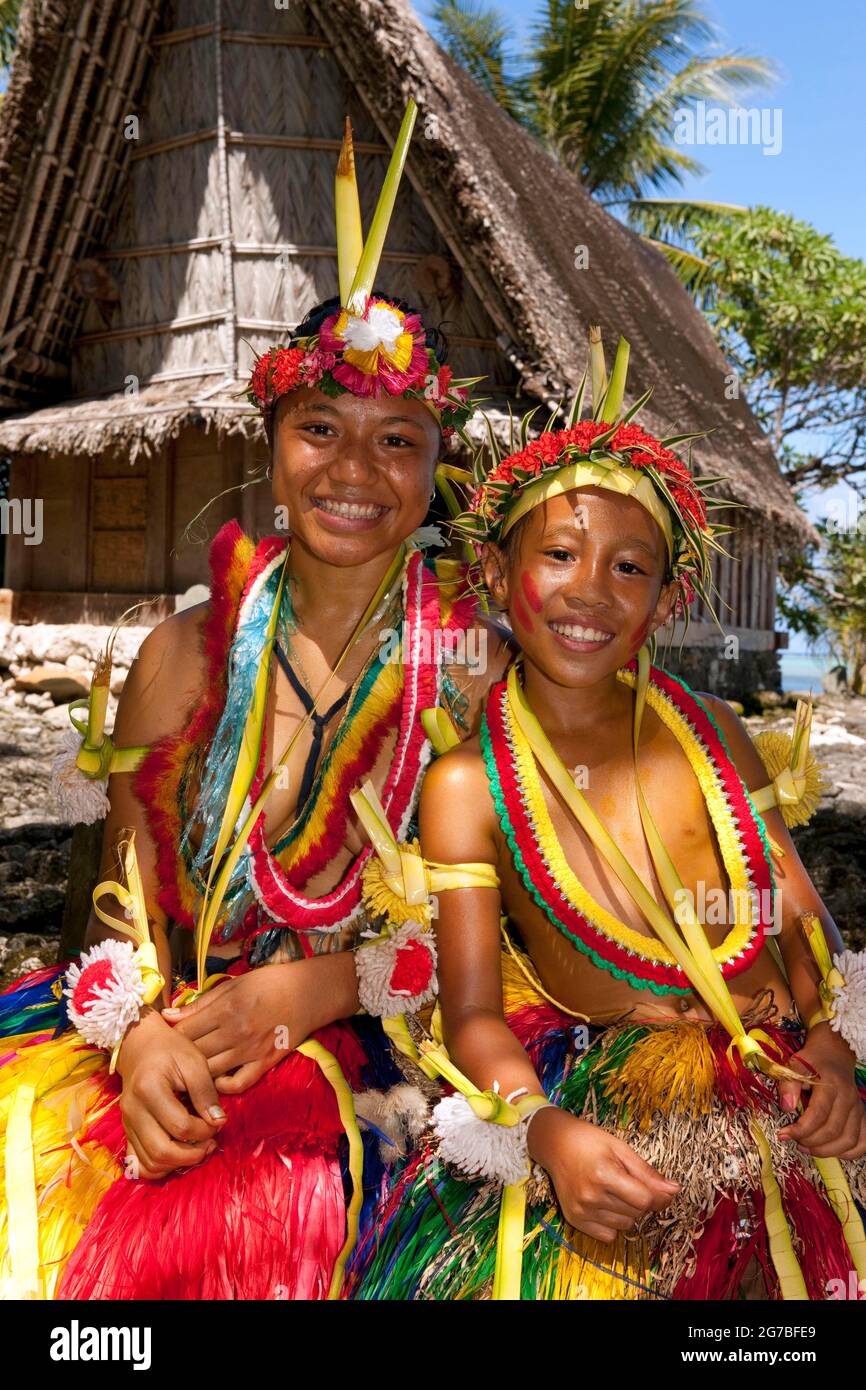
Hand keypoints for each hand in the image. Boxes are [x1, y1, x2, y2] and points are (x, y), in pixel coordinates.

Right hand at [116, 1008, 226, 1180]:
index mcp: (149, 1090)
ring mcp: (127, 1124)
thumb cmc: (171, 1049)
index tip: (217, 1121)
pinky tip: (177, 1154)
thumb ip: (206, 1092)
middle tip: (209, 1143)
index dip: (205, 1131)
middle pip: (161, 1152)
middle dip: (191, 1155)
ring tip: (196, 1149)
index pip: (181, 1127)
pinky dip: (159, 1167)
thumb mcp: (194, 1061)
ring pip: (149, 1164)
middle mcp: (133, 1111)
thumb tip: (218, 1122)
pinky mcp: (127, 1131)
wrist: (140, 1045)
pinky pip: (138, 1163)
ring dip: (176, 1164)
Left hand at [164, 965, 302, 1095]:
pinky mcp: (265, 1062)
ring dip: (197, 1072)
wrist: (308, 992)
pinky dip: (223, 1086)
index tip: (168, 1040)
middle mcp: (236, 1031)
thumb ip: (200, 1003)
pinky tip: (216, 1079)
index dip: (172, 1037)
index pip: (185, 1031)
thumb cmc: (268, 983)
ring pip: (211, 1071)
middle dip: (180, 1056)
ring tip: (189, 1071)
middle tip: (173, 1059)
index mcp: (225, 1008)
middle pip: (194, 1053)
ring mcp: (251, 1049)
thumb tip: (167, 1015)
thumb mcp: (232, 985)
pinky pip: (239, 1083)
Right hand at [527, 1106, 679, 1243]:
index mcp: (604, 1174)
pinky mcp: (575, 1220)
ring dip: (627, 1211)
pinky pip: (609, 1235)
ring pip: (626, 1224)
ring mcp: (581, 1210)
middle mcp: (591, 1196)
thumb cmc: (590, 1141)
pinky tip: (604, 1203)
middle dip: (640, 1199)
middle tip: (627, 1180)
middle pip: (637, 1212)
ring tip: (613, 1190)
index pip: (645, 1200)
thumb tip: (675, 1190)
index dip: (657, 1195)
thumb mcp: (621, 1149)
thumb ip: (648, 1173)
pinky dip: (613, 1223)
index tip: (657, 1187)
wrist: (554, 1143)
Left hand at [777, 1024, 865, 1157]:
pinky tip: (831, 1151)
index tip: (784, 1134)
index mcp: (831, 1085)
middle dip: (810, 1141)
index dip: (800, 1129)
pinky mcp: (862, 1116)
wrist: (834, 1053)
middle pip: (833, 1130)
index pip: (818, 1114)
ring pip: (849, 1140)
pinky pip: (863, 1142)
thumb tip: (787, 1108)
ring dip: (827, 1151)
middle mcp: (848, 1098)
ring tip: (807, 1148)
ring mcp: (858, 1109)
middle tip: (795, 1141)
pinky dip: (849, 1153)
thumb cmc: (812, 1061)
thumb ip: (788, 1085)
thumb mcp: (794, 1065)